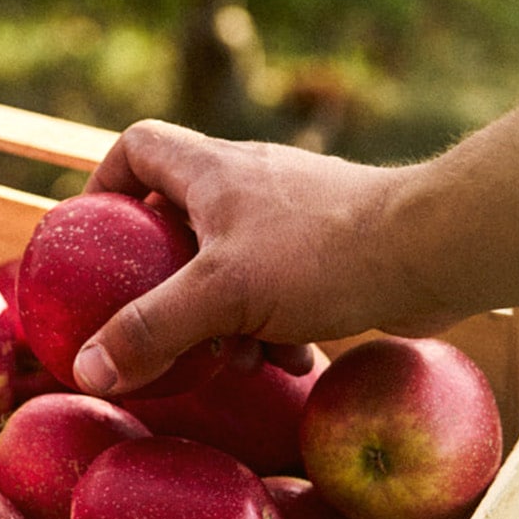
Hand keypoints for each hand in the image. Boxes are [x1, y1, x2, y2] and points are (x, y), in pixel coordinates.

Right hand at [72, 122, 452, 395]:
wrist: (431, 250)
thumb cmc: (321, 255)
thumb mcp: (220, 296)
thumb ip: (151, 331)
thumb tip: (88, 370)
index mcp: (213, 170)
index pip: (138, 148)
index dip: (106, 186)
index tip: (96, 238)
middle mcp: (251, 181)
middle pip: (183, 217)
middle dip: (168, 279)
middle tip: (160, 322)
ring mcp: (294, 215)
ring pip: (234, 263)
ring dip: (225, 316)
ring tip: (234, 358)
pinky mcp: (332, 248)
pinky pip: (283, 287)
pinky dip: (276, 325)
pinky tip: (290, 360)